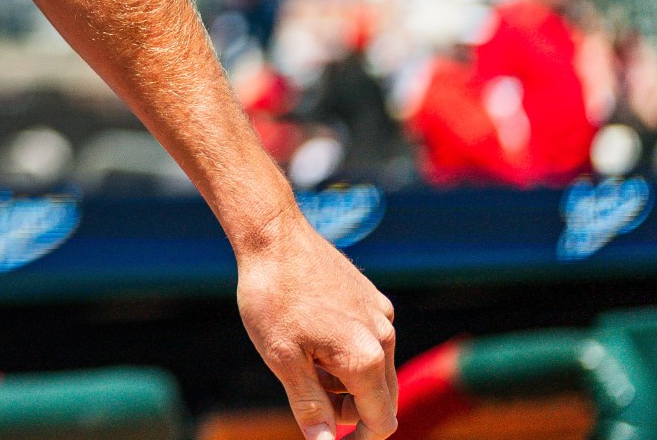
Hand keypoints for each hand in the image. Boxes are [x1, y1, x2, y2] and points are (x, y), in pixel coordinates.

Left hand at [236, 213, 396, 439]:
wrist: (272, 236)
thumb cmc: (272, 297)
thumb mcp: (281, 359)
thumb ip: (309, 406)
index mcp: (366, 359)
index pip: (381, 421)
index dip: (359, 438)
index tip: (331, 437)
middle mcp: (384, 337)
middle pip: (381, 398)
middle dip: (348, 408)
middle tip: (305, 391)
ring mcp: (381, 315)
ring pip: (375, 368)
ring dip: (345, 378)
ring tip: (301, 355)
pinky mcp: (373, 298)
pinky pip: (369, 339)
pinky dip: (347, 349)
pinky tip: (311, 331)